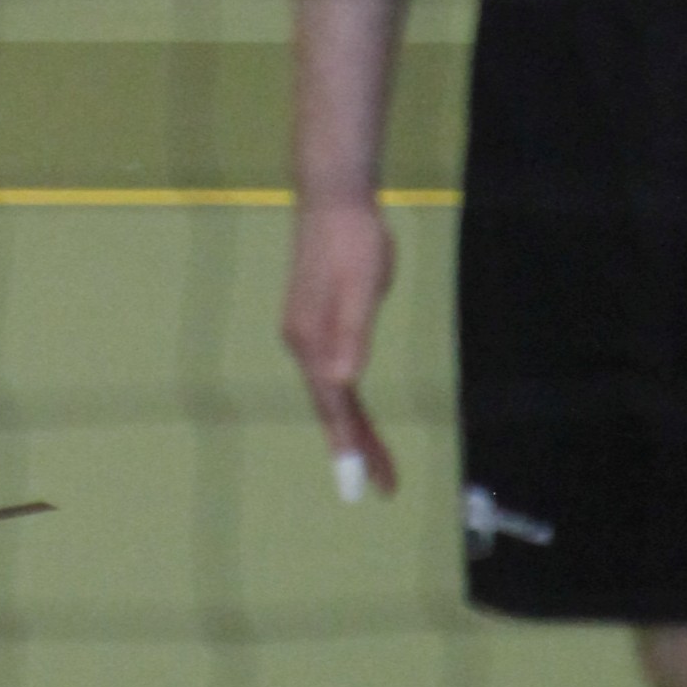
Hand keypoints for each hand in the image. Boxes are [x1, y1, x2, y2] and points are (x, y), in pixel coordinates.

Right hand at [282, 195, 400, 496]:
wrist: (335, 198)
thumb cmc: (354, 241)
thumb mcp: (362, 287)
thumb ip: (352, 334)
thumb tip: (342, 382)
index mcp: (312, 341)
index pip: (335, 408)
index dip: (351, 449)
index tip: (365, 488)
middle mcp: (302, 343)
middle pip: (332, 407)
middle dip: (356, 447)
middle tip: (384, 485)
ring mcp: (306, 332)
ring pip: (330, 393)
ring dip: (352, 427)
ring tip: (374, 459)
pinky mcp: (315, 320)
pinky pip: (331, 374)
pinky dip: (346, 401)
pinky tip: (354, 406)